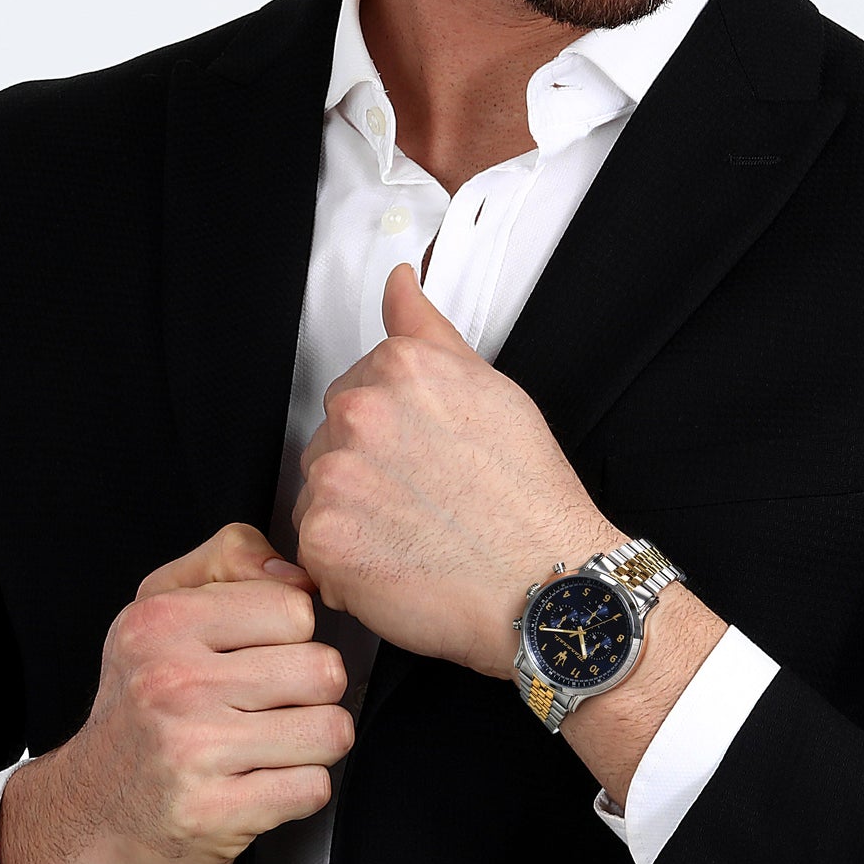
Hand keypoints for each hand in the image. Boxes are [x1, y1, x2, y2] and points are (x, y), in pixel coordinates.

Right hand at [0, 522, 354, 863]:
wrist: (86, 814)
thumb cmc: (141, 705)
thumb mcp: (162, 608)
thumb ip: (230, 559)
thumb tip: (301, 574)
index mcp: (164, 623)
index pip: (295, 608)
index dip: (291, 635)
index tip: (263, 654)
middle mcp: (174, 683)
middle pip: (323, 670)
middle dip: (313, 693)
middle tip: (274, 705)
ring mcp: (192, 752)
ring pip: (330, 730)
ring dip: (313, 743)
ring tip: (273, 743)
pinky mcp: (213, 814)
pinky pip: (313, 788)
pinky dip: (300, 790)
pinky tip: (263, 782)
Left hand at [293, 263, 618, 679]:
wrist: (548, 583)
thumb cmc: (528, 496)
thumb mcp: (490, 388)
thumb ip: (428, 331)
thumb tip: (400, 281)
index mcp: (398, 368)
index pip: (356, 389)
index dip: (391, 433)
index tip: (423, 459)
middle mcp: (358, 413)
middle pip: (331, 440)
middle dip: (367, 471)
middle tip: (425, 501)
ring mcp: (335, 477)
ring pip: (319, 494)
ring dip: (353, 517)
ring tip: (415, 536)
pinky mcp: (323, 540)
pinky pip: (315, 551)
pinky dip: (347, 568)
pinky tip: (398, 568)